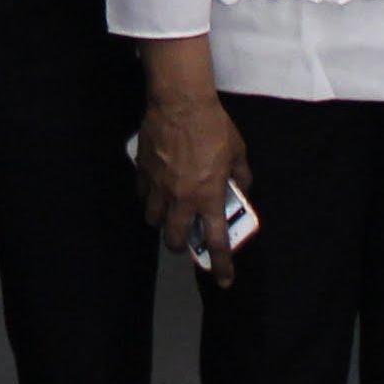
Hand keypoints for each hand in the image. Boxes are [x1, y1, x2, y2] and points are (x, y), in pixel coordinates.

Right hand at [135, 83, 250, 279]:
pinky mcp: (143, 172)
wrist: (180, 103)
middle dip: (180, 245)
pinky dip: (149, 196)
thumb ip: (240, 175)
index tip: (224, 281)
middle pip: (174, 239)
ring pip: (153, 220)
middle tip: (185, 237)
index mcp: (209, 198)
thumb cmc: (213, 127)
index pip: (216, 242)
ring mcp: (159, 188)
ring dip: (162, 220)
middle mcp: (182, 199)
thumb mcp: (237, 152)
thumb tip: (240, 187)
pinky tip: (156, 186)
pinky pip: (142, 194)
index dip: (221, 265)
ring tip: (168, 210)